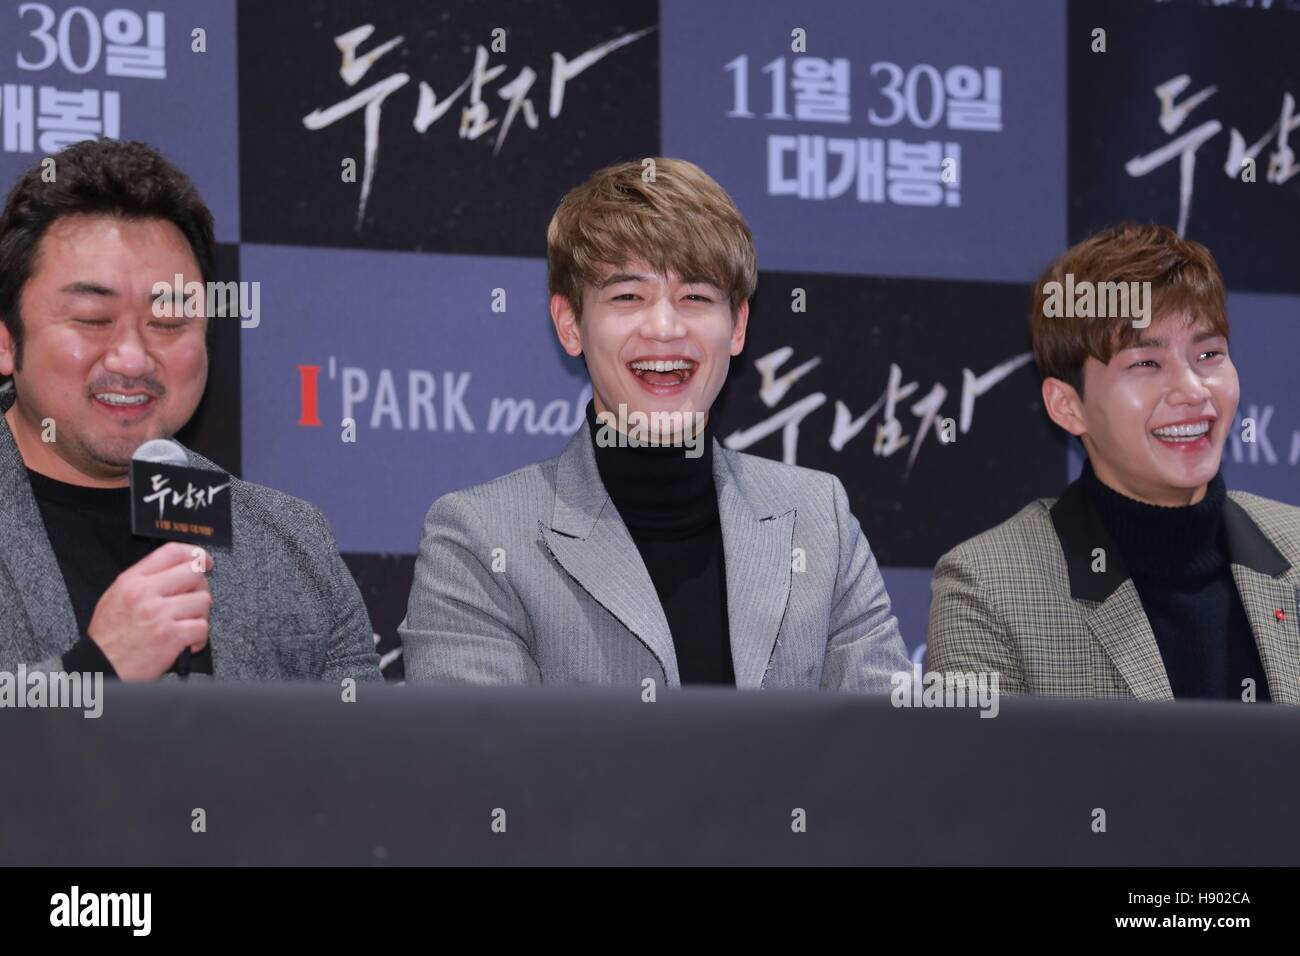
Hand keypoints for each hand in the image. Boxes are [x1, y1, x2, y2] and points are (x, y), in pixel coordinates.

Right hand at [87, 542, 213, 681]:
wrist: (99, 667)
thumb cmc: (108, 637)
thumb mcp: (116, 597)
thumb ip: (144, 580)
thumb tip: (176, 569)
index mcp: (132, 580)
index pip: (172, 552)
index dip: (195, 553)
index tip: (205, 560)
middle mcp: (145, 593)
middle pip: (194, 572)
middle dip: (201, 586)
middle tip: (194, 599)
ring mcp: (159, 614)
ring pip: (203, 600)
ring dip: (200, 614)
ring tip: (186, 624)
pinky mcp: (171, 636)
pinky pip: (202, 627)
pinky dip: (200, 637)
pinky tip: (188, 642)